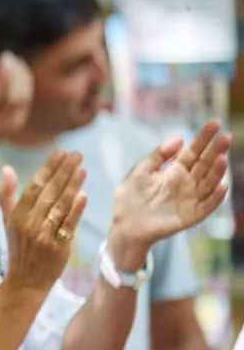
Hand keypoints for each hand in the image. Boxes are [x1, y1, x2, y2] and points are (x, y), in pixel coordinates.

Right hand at [0, 149, 86, 293]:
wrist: (25, 281)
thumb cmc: (19, 248)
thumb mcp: (7, 221)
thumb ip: (6, 194)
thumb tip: (7, 169)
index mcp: (16, 215)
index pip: (34, 186)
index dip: (48, 167)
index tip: (60, 151)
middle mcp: (29, 223)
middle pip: (49, 192)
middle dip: (64, 171)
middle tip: (77, 154)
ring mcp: (44, 236)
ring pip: (60, 206)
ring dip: (72, 185)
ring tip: (83, 168)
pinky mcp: (58, 247)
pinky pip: (68, 225)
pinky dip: (76, 210)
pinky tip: (83, 195)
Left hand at [110, 121, 230, 253]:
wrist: (125, 225)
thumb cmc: (130, 198)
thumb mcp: (140, 171)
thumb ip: (158, 155)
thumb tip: (179, 138)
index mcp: (175, 170)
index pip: (193, 151)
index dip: (204, 138)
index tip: (215, 123)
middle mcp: (187, 182)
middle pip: (205, 164)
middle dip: (215, 151)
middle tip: (225, 137)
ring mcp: (190, 198)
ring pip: (209, 182)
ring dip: (217, 172)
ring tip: (222, 158)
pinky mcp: (191, 215)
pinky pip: (207, 206)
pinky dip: (215, 198)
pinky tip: (222, 186)